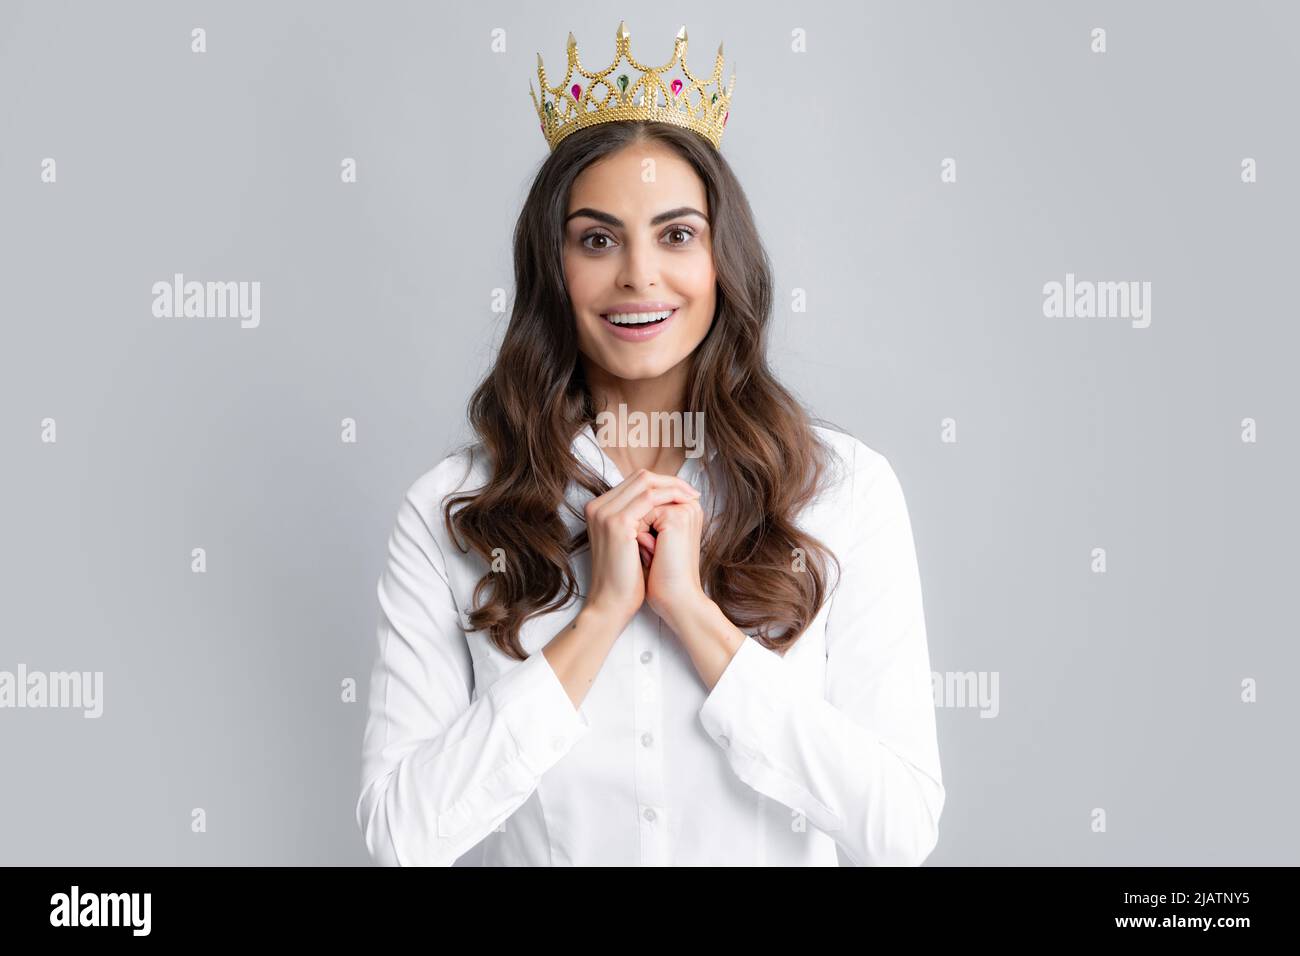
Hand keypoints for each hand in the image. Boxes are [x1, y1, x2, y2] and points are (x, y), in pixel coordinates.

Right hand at [584, 469, 699, 627]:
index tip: (685, 492)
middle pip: (640, 477)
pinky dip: (669, 497)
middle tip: (692, 492)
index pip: (635, 482)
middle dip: (671, 481)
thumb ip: (639, 519)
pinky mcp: (616, 523)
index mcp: (599, 509)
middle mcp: (598, 506)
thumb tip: (664, 504)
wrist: (612, 603)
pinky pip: (648, 498)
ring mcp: (605, 513)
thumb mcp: (630, 541)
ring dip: (673, 487)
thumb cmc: (624, 577)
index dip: (662, 483)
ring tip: (692, 497)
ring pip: (645, 483)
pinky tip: (684, 504)